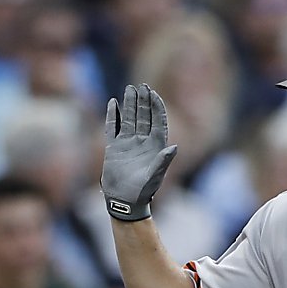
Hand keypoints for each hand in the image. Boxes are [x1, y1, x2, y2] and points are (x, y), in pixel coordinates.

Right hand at [101, 84, 179, 222]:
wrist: (124, 201)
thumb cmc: (143, 191)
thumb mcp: (155, 176)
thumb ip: (163, 161)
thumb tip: (174, 147)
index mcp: (155, 146)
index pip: (157, 121)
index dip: (156, 107)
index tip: (153, 93)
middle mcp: (142, 141)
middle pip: (143, 116)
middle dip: (143, 100)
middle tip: (142, 86)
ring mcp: (127, 143)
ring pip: (129, 118)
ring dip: (129, 104)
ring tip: (129, 89)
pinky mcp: (114, 147)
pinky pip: (113, 127)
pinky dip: (112, 116)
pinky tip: (113, 103)